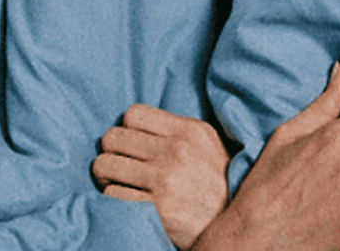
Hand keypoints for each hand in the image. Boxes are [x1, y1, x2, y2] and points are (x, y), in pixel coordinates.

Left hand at [92, 104, 229, 248]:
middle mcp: (176, 150)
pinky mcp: (156, 207)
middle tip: (118, 165)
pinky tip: (125, 202)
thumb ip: (178, 132)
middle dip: (112, 151)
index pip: (133, 113)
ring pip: (104, 164)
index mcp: (189, 130)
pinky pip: (111, 194)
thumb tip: (137, 126)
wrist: (236, 226)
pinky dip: (113, 198)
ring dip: (106, 175)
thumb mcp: (209, 146)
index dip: (128, 130)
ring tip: (116, 182)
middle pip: (113, 137)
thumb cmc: (220, 185)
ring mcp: (165, 179)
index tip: (133, 145)